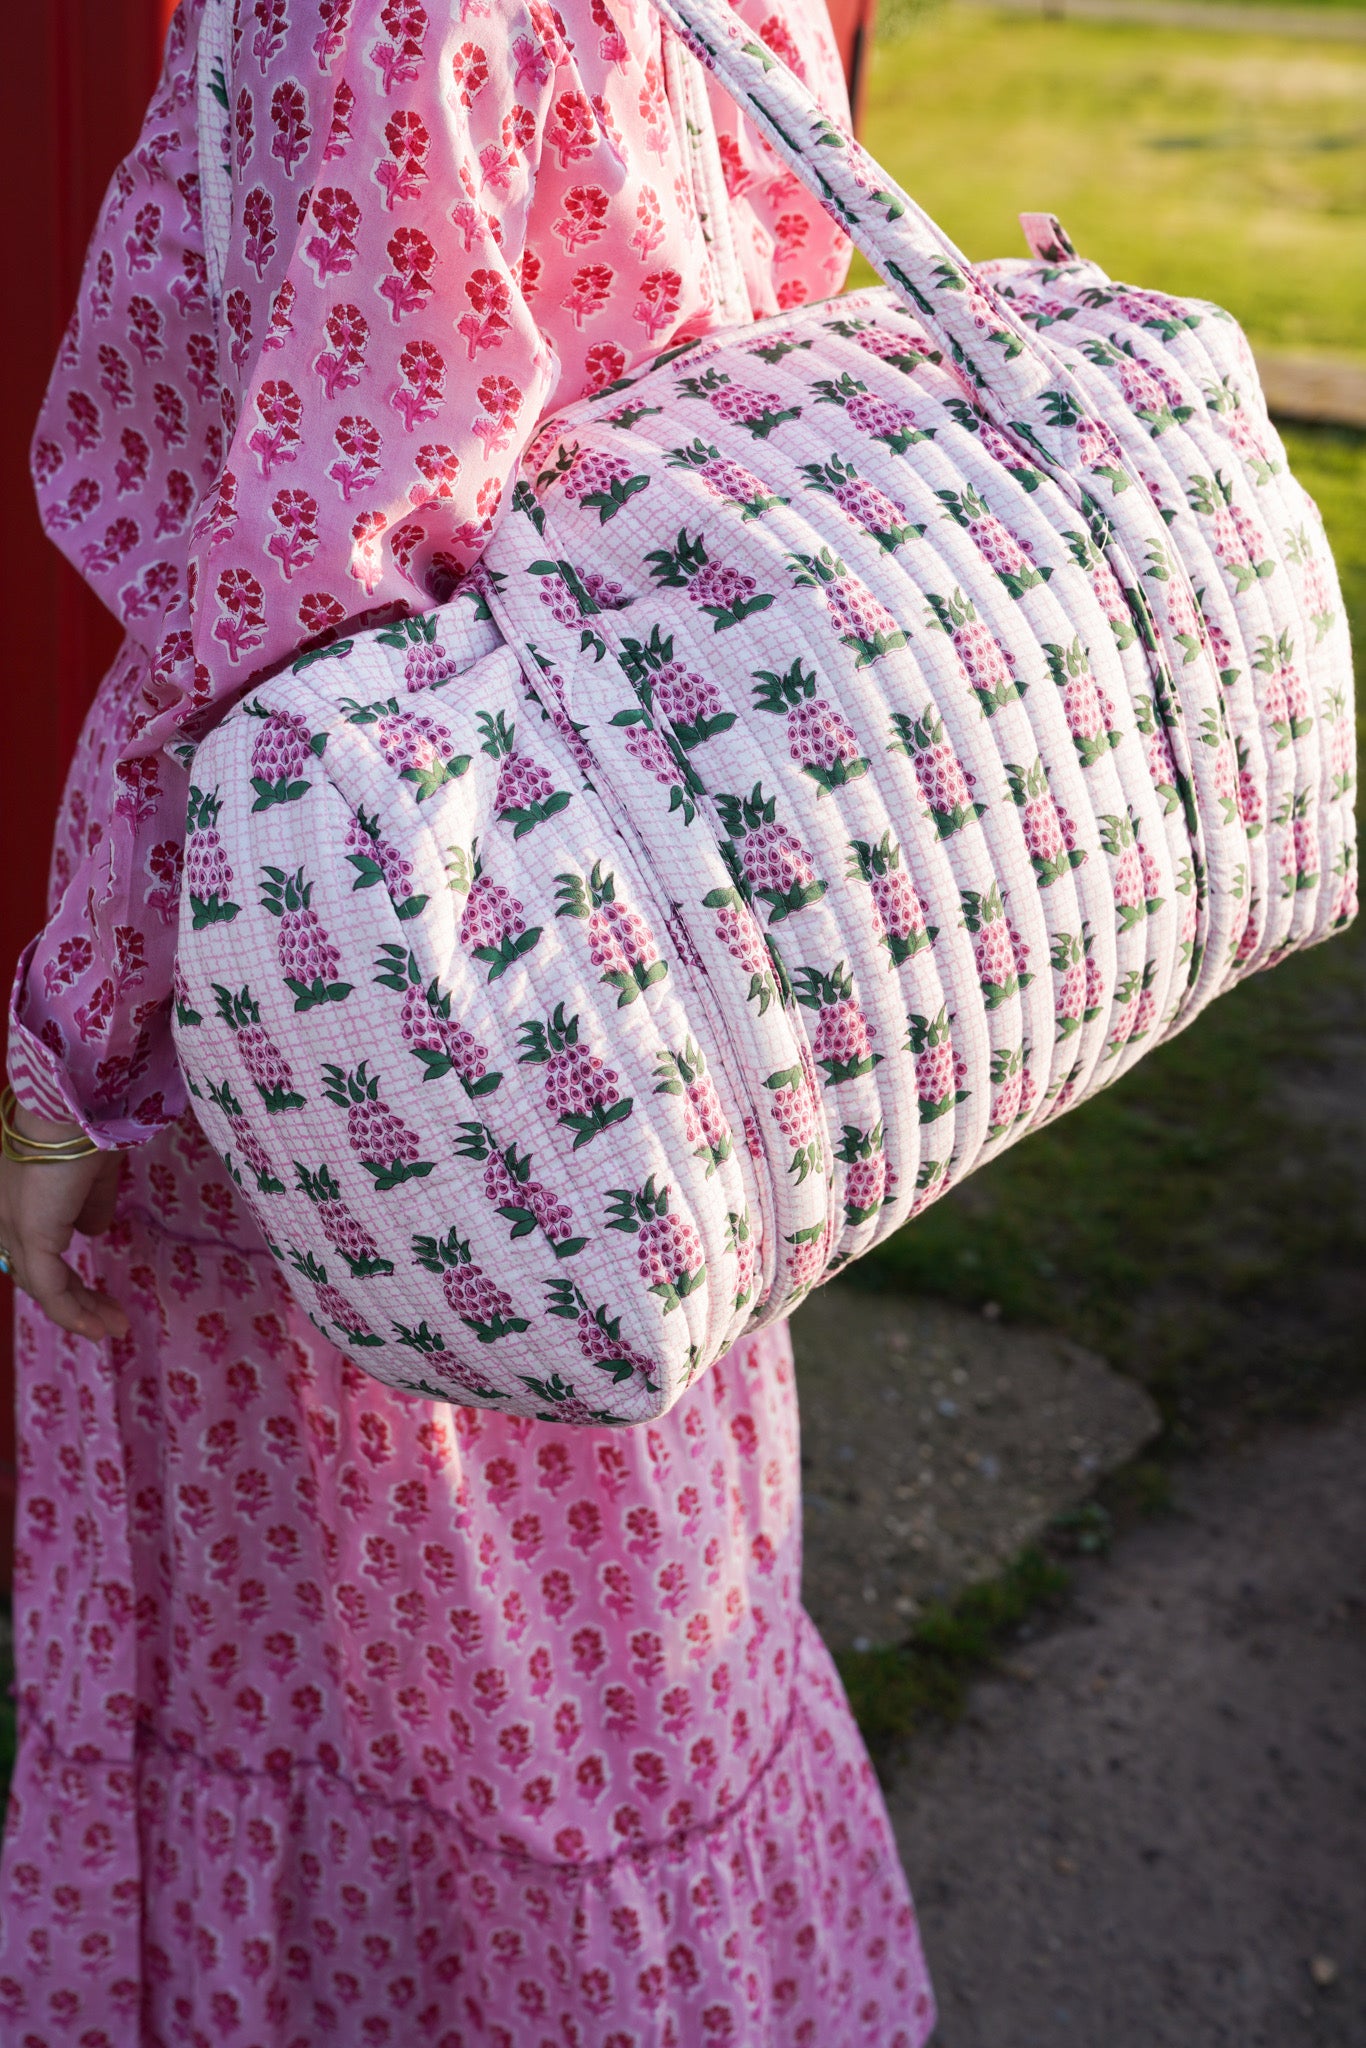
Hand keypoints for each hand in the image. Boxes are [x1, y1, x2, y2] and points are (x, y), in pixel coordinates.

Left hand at [0, 1104, 127, 1341]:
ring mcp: (14, 1229)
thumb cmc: (87, 1129)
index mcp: (17, 1199)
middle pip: (37, 1275)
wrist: (75, 1109)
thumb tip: (95, 1232)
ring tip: (115, 1327)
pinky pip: (51, 1290)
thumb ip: (91, 1206)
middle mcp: (5, 1218)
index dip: (66, 1278)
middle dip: (78, 1301)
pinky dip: (74, 1313)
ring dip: (82, 1312)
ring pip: (43, 1287)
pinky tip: (99, 1328)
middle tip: (111, 1319)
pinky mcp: (32, 1237)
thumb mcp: (94, 1174)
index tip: (98, 1297)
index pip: (35, 1253)